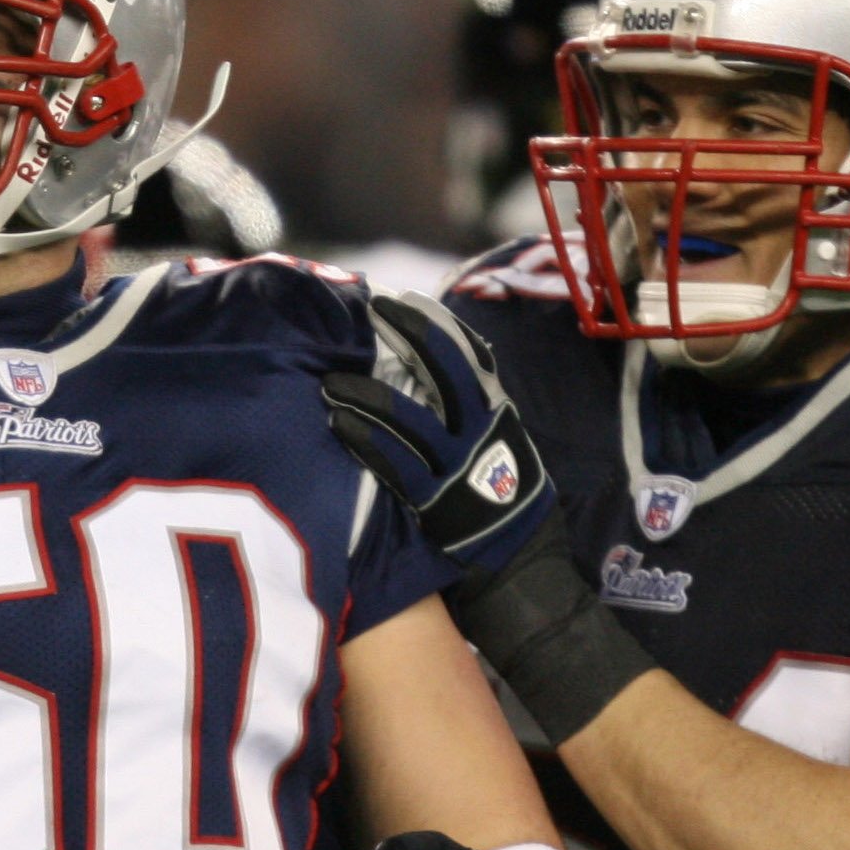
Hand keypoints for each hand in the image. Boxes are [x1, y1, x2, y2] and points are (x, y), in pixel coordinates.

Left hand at [322, 291, 552, 571]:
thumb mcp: (498, 431)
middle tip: (370, 313)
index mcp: (495, 407)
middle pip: (445, 371)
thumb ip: (471, 395)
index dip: (433, 322)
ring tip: (330, 382)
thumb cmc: (496, 481)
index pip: (469, 352)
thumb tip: (428, 350)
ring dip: (366, 395)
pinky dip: (365, 440)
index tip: (400, 299)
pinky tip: (338, 422)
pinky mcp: (436, 499)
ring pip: (410, 418)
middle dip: (408, 336)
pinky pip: (396, 463)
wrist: (519, 551)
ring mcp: (458, 463)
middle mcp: (481, 428)